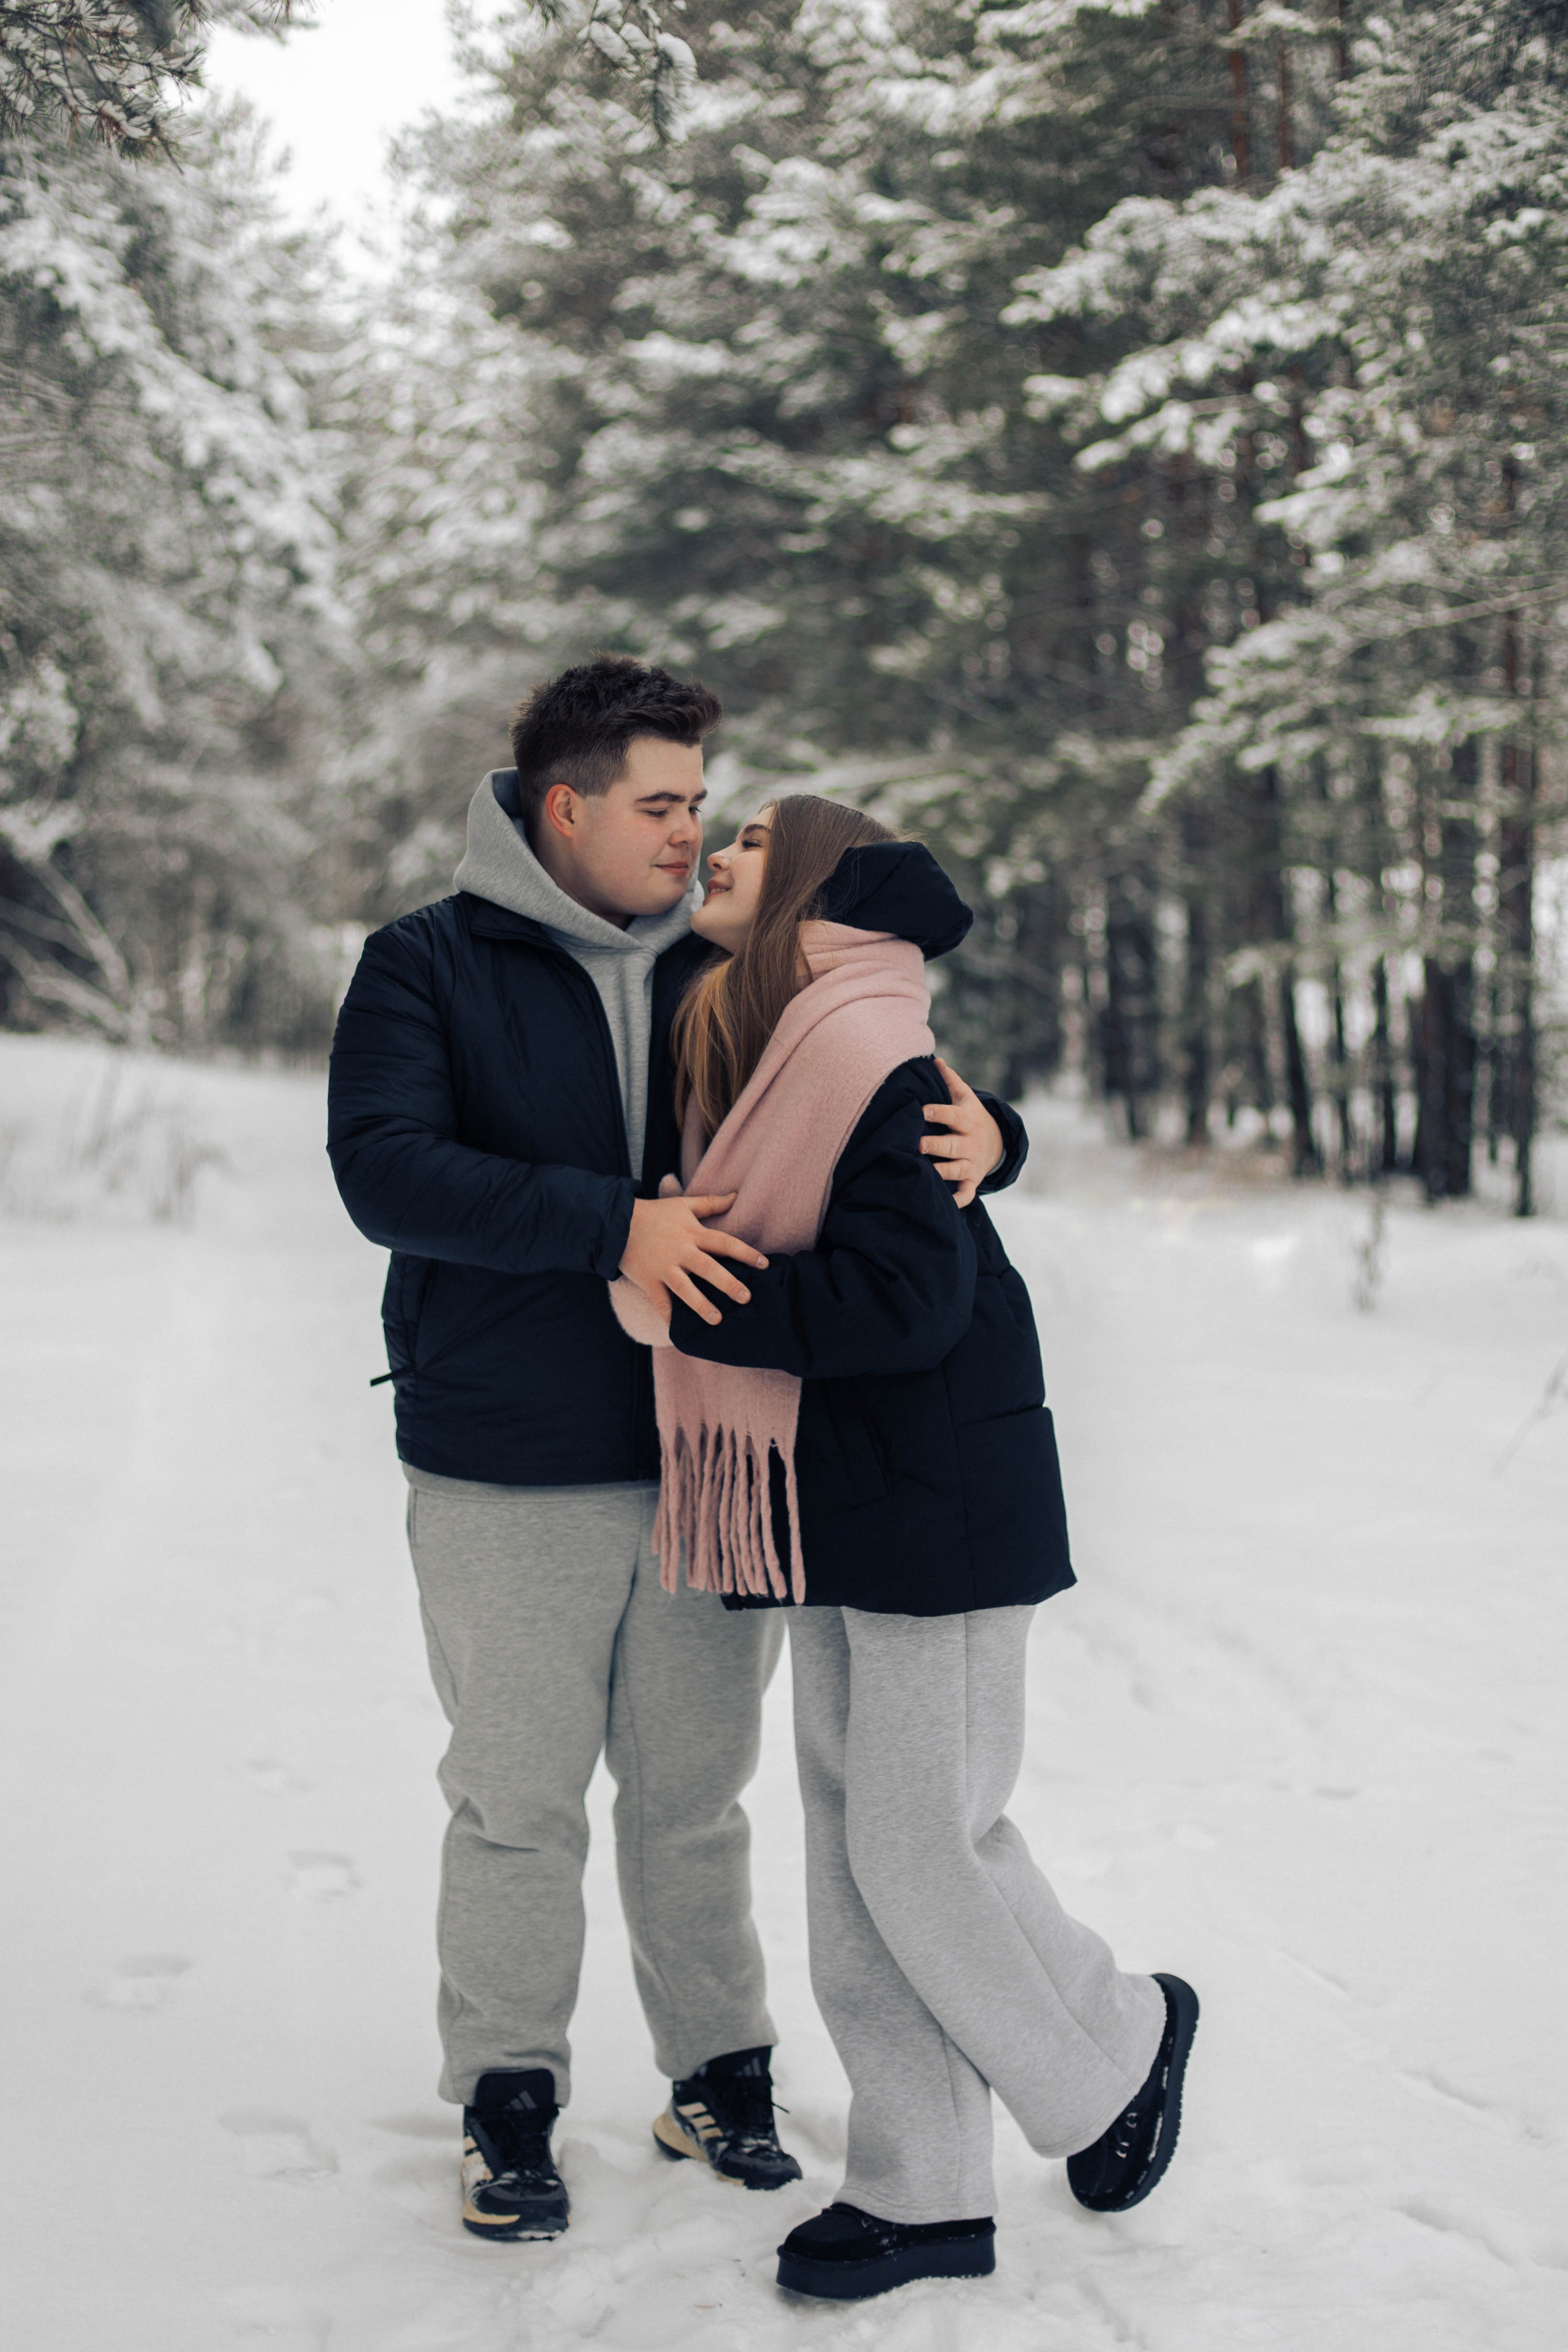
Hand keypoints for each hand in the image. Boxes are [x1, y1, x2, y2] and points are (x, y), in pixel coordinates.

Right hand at [619, 1192, 768, 1326]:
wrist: (615, 1222)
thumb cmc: (654, 1213)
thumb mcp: (682, 1204)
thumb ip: (710, 1203)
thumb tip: (736, 1196)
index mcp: (692, 1233)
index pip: (725, 1243)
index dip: (746, 1253)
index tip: (764, 1264)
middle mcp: (680, 1252)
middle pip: (708, 1268)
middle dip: (728, 1284)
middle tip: (746, 1298)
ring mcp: (664, 1268)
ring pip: (685, 1289)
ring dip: (702, 1305)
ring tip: (717, 1320)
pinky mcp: (648, 1281)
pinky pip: (660, 1302)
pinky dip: (669, 1317)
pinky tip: (679, 1332)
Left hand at [921, 1057, 1004, 1209]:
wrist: (996, 1143)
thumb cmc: (970, 1117)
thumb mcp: (966, 1098)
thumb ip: (950, 1081)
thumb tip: (936, 1060)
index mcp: (967, 1121)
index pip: (952, 1115)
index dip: (937, 1112)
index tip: (921, 1109)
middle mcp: (970, 1143)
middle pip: (952, 1145)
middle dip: (935, 1146)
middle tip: (917, 1145)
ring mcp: (971, 1164)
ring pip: (956, 1169)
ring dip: (942, 1172)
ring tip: (924, 1172)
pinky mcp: (971, 1181)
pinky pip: (966, 1193)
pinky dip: (958, 1199)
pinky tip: (947, 1203)